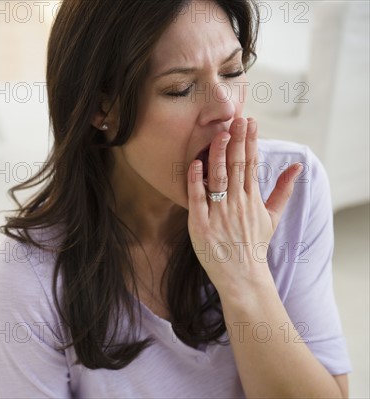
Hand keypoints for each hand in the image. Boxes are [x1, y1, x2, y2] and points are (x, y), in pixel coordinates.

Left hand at [186, 117, 302, 293]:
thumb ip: (283, 190)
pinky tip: (196, 163)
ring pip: (219, 177)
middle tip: (238, 117)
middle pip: (237, 165)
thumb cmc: (254, 245)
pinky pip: (197, 198)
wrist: (243, 277)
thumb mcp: (272, 217)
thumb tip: (298, 167)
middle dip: (238, 140)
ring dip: (220, 154)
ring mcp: (219, 213)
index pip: (252, 163)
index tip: (250, 121)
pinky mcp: (201, 224)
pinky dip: (196, 180)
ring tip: (220, 133)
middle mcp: (237, 203)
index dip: (251, 141)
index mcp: (252, 199)